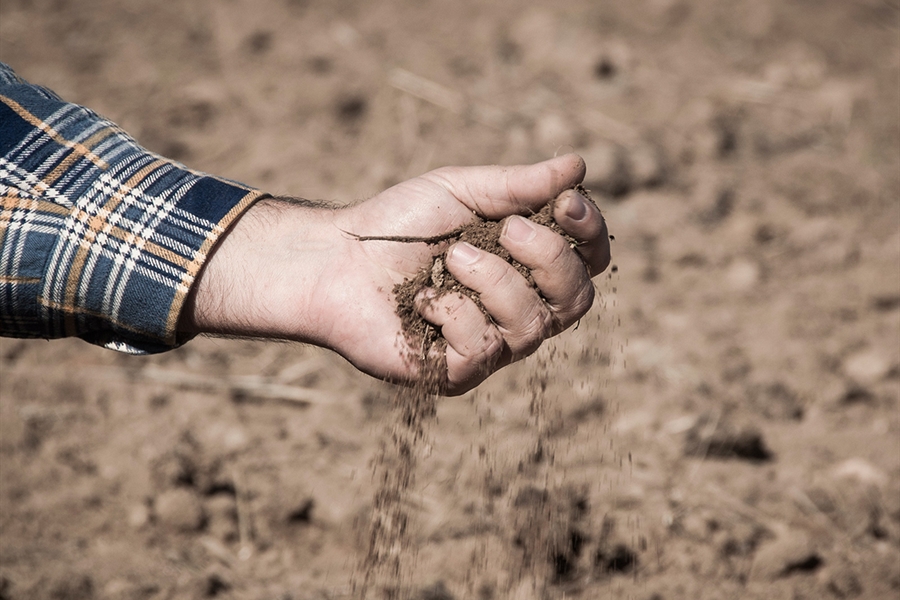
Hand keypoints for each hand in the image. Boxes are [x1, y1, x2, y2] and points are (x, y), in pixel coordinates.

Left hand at [179, 154, 609, 394]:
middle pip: (577, 298)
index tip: (567, 201)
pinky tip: (419, 298)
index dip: (591, 233)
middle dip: (550, 258)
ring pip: (532, 326)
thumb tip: (578, 165)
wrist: (334, 259)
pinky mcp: (456, 372)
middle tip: (508, 227)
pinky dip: (450, 310)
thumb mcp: (462, 191)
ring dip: (493, 280)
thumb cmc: (398, 224)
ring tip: (450, 255)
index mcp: (526, 267)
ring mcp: (491, 346)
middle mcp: (518, 310)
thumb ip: (519, 184)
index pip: (588, 260)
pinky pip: (482, 349)